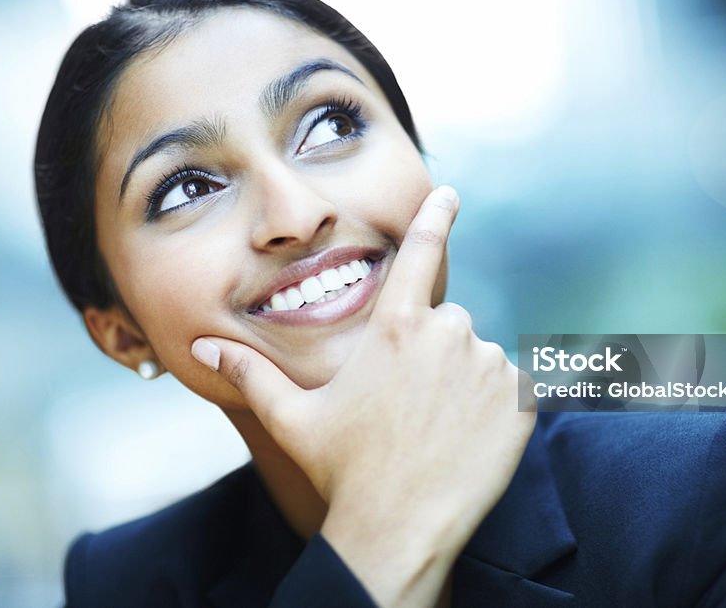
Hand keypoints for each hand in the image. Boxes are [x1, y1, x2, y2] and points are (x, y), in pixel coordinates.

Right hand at [192, 186, 534, 605]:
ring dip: (463, 383)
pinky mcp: (521, 399)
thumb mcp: (293, 418)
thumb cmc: (343, 470)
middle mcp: (447, 332)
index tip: (450, 193)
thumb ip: (252, 374)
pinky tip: (470, 441)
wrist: (400, 531)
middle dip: (431, 354)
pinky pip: (513, 388)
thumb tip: (204, 347)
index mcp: (395, 326)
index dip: (436, 216)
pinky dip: (497, 407)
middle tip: (408, 407)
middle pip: (445, 323)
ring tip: (436, 431)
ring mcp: (488, 365)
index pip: (420, 252)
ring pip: (478, 357)